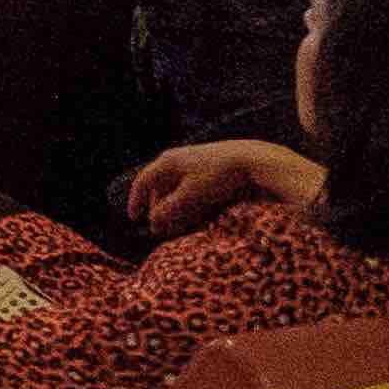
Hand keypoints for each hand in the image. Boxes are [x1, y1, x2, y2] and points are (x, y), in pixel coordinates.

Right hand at [123, 139, 325, 230]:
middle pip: (160, 187)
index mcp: (168, 161)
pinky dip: (189, 204)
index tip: (135, 218)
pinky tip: (199, 216)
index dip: (137, 201)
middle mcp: (178, 159)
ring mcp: (194, 163)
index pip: (144, 181)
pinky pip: (191, 189)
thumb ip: (169, 210)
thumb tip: (153, 221)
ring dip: (175, 209)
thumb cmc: (219, 176)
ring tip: (181, 226)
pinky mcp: (209, 169)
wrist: (253, 161)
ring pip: (176, 189)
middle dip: (159, 209)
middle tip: (162, 229)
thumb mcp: (191, 196)